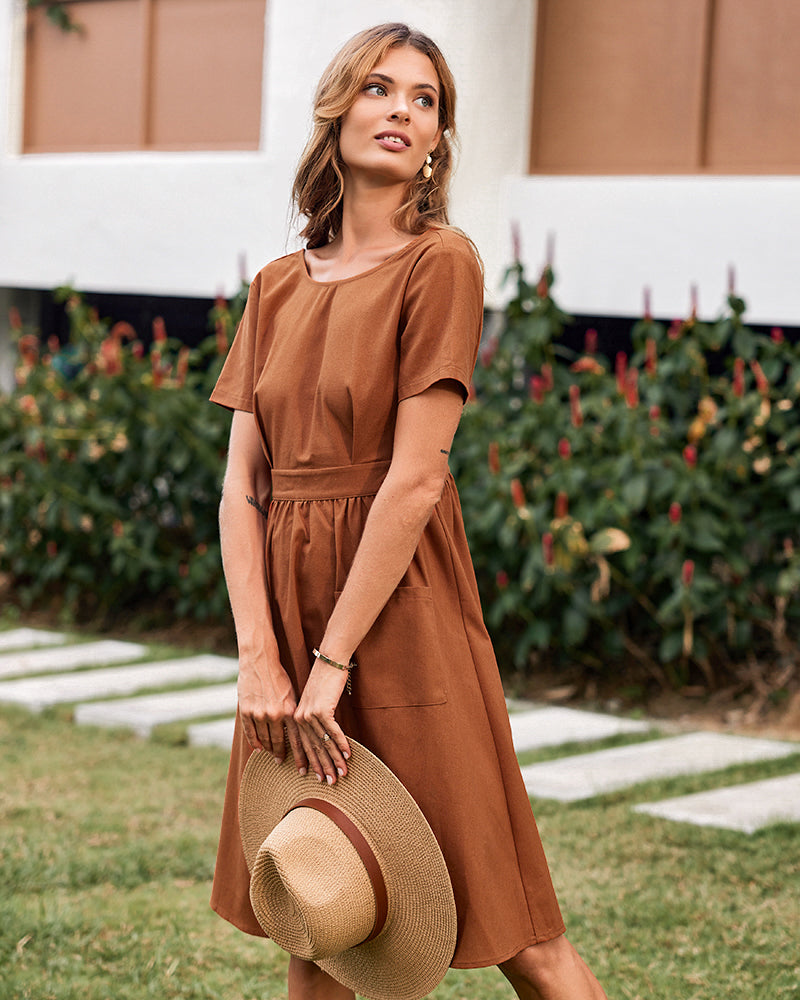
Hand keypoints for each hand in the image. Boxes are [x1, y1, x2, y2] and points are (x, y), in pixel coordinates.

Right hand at [238, 659, 306, 773]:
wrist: (260, 661)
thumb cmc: (278, 677)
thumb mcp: (292, 694)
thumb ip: (293, 714)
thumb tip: (298, 732)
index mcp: (290, 710)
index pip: (296, 739)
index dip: (300, 756)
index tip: (302, 769)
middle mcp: (275, 714)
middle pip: (279, 742)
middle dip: (281, 755)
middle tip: (282, 763)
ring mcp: (259, 714)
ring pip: (264, 739)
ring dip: (269, 749)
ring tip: (272, 754)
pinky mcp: (246, 711)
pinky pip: (250, 733)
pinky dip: (255, 742)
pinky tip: (259, 748)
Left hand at [293, 660, 350, 783]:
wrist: (329, 662)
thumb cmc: (324, 680)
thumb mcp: (314, 701)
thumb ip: (314, 717)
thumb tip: (321, 733)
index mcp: (296, 717)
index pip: (301, 744)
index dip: (307, 761)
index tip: (311, 776)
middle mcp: (300, 718)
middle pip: (313, 747)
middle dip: (322, 766)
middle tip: (329, 782)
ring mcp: (310, 714)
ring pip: (323, 742)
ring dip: (334, 760)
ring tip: (342, 773)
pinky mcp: (322, 709)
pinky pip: (333, 731)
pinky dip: (341, 744)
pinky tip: (348, 755)